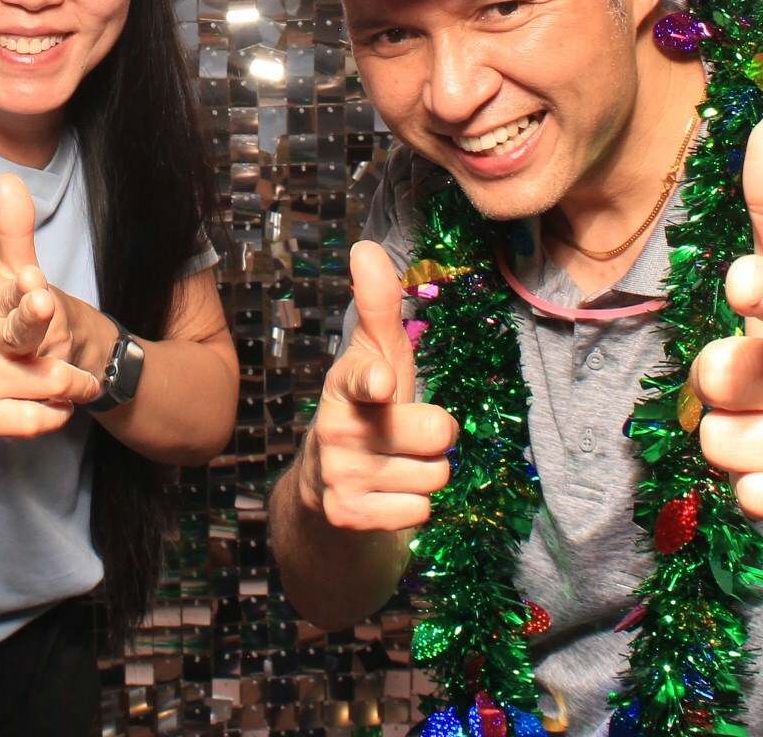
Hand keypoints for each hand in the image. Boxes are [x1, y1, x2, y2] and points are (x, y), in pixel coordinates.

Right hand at [0, 173, 100, 446]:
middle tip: (43, 299)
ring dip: (74, 385)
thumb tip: (7, 180)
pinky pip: (45, 418)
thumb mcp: (5, 285)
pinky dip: (58, 414)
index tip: (33, 278)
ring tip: (66, 381)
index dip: (26, 287)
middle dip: (33, 313)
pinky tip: (47, 407)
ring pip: (55, 381)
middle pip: (21, 326)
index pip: (14, 289)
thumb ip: (13, 235)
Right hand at [297, 239, 457, 532]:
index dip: (376, 381)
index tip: (382, 384)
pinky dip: (412, 506)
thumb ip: (377, 306)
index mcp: (346, 383)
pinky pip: (419, 513)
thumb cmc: (367, 408)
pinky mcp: (348, 516)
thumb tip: (365, 246)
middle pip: (435, 432)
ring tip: (396, 463)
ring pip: (435, 476)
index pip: (364, 378)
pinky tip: (387, 494)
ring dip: (425, 473)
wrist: (326, 485)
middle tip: (407, 432)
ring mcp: (340, 476)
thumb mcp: (376, 357)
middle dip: (435, 435)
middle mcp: (336, 429)